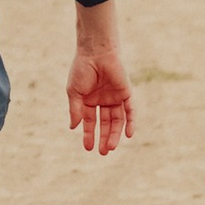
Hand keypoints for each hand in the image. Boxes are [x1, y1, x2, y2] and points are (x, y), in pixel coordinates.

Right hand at [67, 6, 133, 156]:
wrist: (95, 52)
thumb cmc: (82, 69)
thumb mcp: (74, 92)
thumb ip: (75, 110)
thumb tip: (73, 128)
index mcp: (88, 100)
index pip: (90, 121)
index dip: (89, 134)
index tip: (88, 148)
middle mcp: (102, 100)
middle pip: (105, 123)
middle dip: (104, 138)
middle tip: (103, 153)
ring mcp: (115, 97)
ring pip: (117, 120)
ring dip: (115, 134)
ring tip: (111, 147)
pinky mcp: (126, 93)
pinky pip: (130, 110)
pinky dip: (131, 122)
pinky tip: (128, 134)